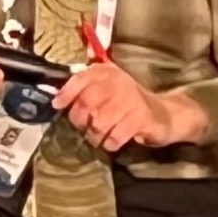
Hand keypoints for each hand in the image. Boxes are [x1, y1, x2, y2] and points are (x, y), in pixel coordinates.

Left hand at [53, 61, 207, 152]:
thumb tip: (54, 99)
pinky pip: (115, 137)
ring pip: (98, 124)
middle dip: (80, 122)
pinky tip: (113, 142)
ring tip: (99, 137)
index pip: (79, 79)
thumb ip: (81, 91)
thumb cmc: (126, 103)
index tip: (58, 106)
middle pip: (86, 105)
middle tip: (85, 128)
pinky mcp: (141, 118)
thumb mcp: (104, 90)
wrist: (163, 114)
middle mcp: (118, 82)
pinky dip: (110, 144)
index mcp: (107, 72)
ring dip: (95, 136)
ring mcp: (131, 100)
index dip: (66, 94)